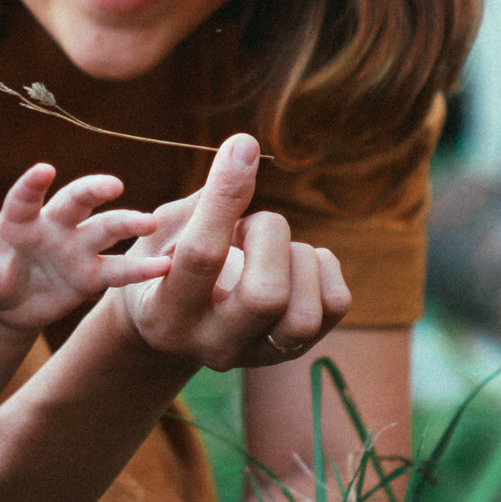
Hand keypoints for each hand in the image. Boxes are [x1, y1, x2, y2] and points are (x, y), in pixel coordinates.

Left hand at [0, 165, 167, 330]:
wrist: (8, 303)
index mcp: (19, 221)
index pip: (24, 198)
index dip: (32, 184)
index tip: (43, 170)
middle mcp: (53, 226)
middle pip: (75, 201)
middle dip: (92, 190)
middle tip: (112, 185)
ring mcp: (76, 247)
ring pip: (105, 228)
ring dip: (127, 223)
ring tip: (149, 223)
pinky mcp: (91, 274)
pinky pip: (118, 270)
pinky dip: (141, 269)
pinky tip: (164, 266)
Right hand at [117, 135, 350, 369]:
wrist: (175, 327)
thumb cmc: (165, 263)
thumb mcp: (166, 231)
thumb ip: (204, 199)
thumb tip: (246, 149)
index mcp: (165, 314)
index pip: (201, 255)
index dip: (224, 196)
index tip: (241, 147)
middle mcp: (213, 345)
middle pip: (266, 297)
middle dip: (267, 236)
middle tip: (247, 224)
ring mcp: (258, 354)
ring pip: (304, 314)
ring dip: (296, 257)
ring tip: (270, 245)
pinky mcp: (296, 347)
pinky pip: (335, 304)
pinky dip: (322, 266)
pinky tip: (292, 259)